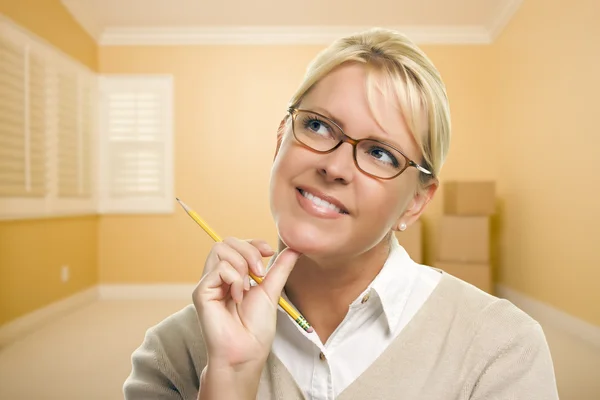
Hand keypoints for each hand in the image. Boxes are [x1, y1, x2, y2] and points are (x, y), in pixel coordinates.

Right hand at [193, 237, 300, 369]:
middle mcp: (217, 277)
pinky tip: (237, 298)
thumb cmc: (256, 328)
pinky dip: (235, 279)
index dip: (252, 243)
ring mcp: (208, 283)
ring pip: (220, 249)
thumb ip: (280, 268)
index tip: (269, 252)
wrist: (246, 352)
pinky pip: (219, 268)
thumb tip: (295, 249)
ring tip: (247, 288)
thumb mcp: (271, 291)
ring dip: (242, 265)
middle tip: (260, 274)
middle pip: (226, 241)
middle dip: (249, 251)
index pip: (236, 244)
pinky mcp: (201, 292)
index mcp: (232, 275)